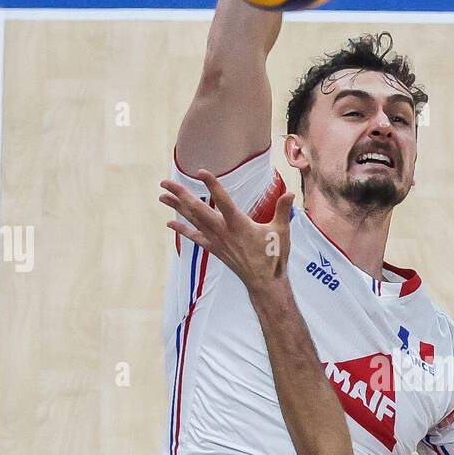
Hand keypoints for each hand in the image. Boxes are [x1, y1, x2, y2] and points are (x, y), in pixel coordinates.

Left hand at [159, 170, 293, 295]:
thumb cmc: (274, 256)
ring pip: (193, 221)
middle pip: (198, 210)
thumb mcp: (281, 232)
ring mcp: (217, 241)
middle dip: (181, 195)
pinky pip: (195, 238)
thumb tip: (291, 194)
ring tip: (162, 196)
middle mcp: (224, 231)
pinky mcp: (215, 250)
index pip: (223, 200)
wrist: (264, 282)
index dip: (212, 185)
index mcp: (240, 224)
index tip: (200, 171)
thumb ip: (283, 210)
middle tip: (165, 182)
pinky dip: (182, 230)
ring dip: (177, 208)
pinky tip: (170, 223)